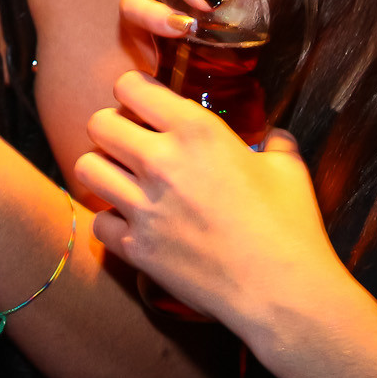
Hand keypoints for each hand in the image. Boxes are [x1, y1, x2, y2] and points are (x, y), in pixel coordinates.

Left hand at [74, 71, 342, 341]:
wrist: (281, 291)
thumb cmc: (289, 226)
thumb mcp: (288, 168)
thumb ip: (273, 142)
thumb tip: (273, 137)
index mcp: (196, 130)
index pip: (130, 86)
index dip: (133, 91)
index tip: (143, 103)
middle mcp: (161, 162)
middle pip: (98, 123)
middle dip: (111, 126)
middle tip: (128, 140)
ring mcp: (143, 207)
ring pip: (86, 167)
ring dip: (102, 168)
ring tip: (121, 176)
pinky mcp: (136, 248)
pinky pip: (98, 221)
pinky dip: (111, 220)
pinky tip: (131, 222)